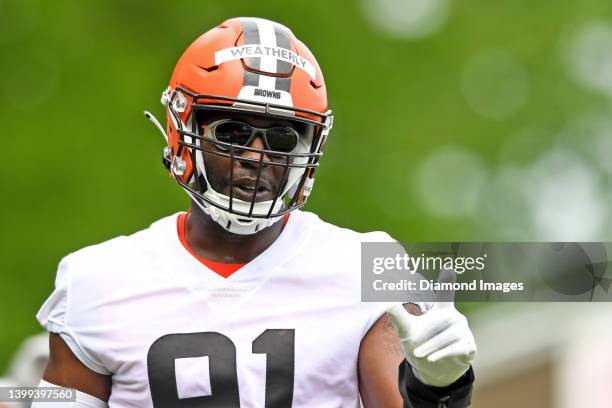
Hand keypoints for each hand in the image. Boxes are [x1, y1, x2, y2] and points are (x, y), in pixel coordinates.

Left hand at [386, 268, 475, 386]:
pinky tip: (431, 359)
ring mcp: (464, 332)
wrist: (434, 371)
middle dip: (427, 332)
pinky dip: (443, 353)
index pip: (444, 294)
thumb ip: (397, 314)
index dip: (446, 282)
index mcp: (441, 309)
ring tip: (418, 354)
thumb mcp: (406, 329)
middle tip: (413, 345)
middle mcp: (455, 318)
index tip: (449, 268)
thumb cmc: (421, 343)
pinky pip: (457, 347)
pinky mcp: (469, 346)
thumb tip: (385, 300)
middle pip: (442, 320)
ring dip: (431, 345)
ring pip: (449, 335)